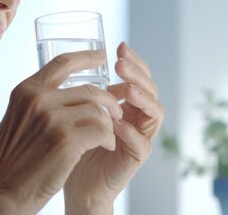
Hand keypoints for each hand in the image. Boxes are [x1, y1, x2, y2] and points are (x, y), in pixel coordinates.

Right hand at [0, 50, 123, 214]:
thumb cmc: (7, 164)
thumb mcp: (15, 120)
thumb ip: (35, 104)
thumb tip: (61, 94)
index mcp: (26, 91)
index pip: (62, 63)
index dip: (86, 57)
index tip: (101, 55)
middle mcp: (39, 99)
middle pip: (88, 89)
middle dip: (108, 101)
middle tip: (117, 111)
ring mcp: (53, 119)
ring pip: (98, 110)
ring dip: (109, 124)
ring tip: (109, 136)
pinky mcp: (67, 140)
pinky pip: (101, 130)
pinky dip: (109, 138)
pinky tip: (106, 146)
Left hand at [64, 43, 163, 213]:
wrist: (73, 181)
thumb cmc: (75, 143)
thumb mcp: (78, 108)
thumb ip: (85, 88)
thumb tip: (78, 57)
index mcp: (127, 102)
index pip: (138, 75)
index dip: (133, 60)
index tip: (119, 46)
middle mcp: (138, 117)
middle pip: (150, 88)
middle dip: (137, 74)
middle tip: (121, 64)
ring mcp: (140, 136)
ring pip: (154, 112)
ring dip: (141, 98)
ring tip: (126, 89)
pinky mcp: (136, 157)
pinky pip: (141, 142)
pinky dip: (131, 131)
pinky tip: (117, 123)